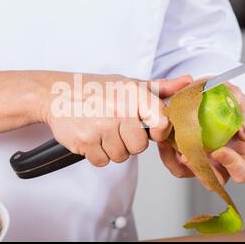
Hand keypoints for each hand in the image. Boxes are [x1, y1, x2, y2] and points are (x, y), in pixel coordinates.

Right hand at [40, 72, 191, 166]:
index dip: (158, 130)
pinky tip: (92, 137)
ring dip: (113, 148)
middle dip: (130, 141)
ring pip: (121, 156)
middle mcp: (119, 109)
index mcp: (134, 93)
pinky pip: (102, 161)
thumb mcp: (128, 83)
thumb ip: (160, 87)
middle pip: (139, 146)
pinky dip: (98, 154)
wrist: (56, 93)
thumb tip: (188, 82)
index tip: (149, 128)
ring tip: (102, 130)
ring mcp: (101, 126)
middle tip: (116, 127)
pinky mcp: (85, 141)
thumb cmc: (95, 89)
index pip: (162, 122)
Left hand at [157, 83, 244, 187]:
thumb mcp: (234, 95)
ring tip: (169, 143)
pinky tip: (164, 138)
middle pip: (212, 179)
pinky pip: (173, 161)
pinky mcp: (182, 153)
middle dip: (198, 170)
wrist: (204, 96)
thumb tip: (234, 97)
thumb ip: (236, 98)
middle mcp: (220, 161)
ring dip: (177, 160)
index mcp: (240, 151)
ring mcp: (200, 159)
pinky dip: (167, 151)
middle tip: (187, 156)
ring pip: (187, 171)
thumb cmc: (223, 99)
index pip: (242, 170)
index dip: (232, 165)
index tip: (219, 151)